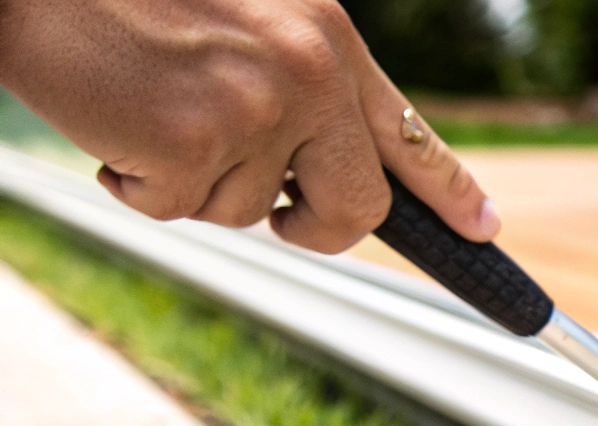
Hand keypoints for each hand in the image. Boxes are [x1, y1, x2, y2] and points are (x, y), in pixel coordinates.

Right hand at [0, 0, 498, 252]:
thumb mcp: (250, 15)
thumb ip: (303, 81)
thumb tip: (332, 167)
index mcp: (328, 38)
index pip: (410, 133)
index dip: (450, 193)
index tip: (483, 231)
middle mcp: (308, 73)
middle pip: (356, 208)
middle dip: (318, 228)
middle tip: (286, 218)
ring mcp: (254, 111)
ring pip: (246, 210)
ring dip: (192, 178)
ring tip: (150, 102)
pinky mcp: (192, 143)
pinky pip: (175, 209)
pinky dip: (135, 181)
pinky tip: (113, 114)